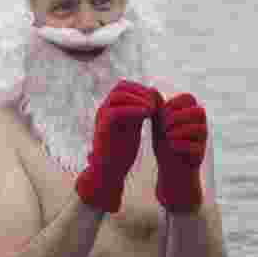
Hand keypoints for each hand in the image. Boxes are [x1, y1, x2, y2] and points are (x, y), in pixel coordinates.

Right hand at [75, 80, 160, 212]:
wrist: (109, 171)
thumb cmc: (121, 152)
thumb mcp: (134, 126)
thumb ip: (140, 111)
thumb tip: (153, 94)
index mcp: (111, 108)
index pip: (124, 85)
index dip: (141, 89)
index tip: (156, 99)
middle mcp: (104, 109)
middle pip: (120, 86)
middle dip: (140, 91)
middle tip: (155, 102)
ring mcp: (102, 117)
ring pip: (117, 96)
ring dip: (138, 99)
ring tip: (152, 109)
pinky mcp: (102, 128)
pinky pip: (115, 111)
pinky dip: (132, 109)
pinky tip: (146, 114)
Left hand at [152, 93, 207, 212]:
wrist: (170, 169)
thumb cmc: (165, 143)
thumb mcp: (159, 123)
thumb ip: (157, 108)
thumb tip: (151, 88)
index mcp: (191, 114)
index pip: (188, 98)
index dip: (174, 104)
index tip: (160, 114)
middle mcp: (201, 124)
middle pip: (197, 110)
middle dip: (178, 116)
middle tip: (164, 126)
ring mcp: (203, 139)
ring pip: (199, 127)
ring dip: (180, 130)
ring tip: (167, 136)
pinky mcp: (201, 154)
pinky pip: (197, 145)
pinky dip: (182, 144)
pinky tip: (171, 146)